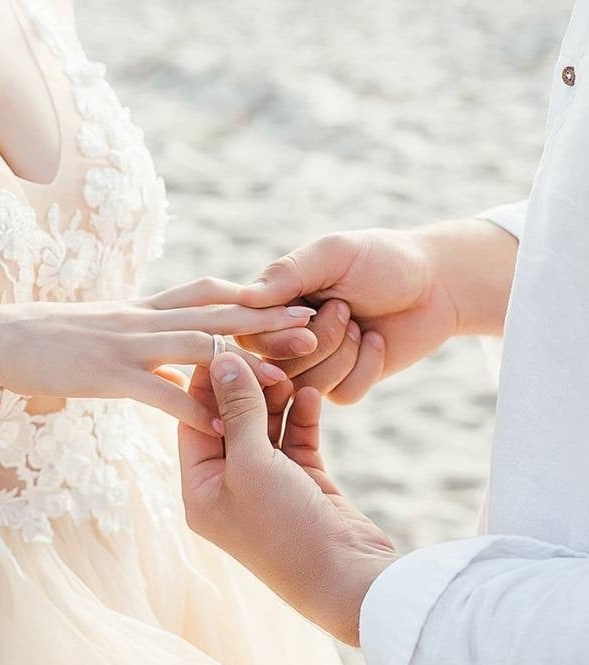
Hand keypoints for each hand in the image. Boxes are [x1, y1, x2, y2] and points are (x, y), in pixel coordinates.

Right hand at [0, 277, 316, 434]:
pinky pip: (159, 390)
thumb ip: (142, 335)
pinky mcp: (108, 374)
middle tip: (314, 324)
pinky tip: (220, 424)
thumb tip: (173, 349)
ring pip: (196, 348)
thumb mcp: (104, 329)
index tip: (291, 300)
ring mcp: (127, 345)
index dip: (252, 296)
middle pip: (217, 314)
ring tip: (286, 377)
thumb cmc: (50, 339)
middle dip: (267, 320)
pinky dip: (192, 407)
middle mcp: (144, 320)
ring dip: (244, 364)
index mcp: (144, 309)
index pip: (208, 294)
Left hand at [178, 352, 396, 644]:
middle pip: (229, 421)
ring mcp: (266, 485)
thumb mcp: (252, 463)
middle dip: (246, 388)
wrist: (349, 580)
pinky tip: (311, 394)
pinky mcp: (303, 482)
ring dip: (276, 398)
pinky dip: (302, 416)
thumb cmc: (286, 528)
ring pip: (265, 426)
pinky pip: (295, 439)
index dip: (207, 384)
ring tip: (288, 372)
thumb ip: (238, 409)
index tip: (224, 347)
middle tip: (266, 359)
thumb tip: (221, 359)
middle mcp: (228, 486)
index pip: (194, 421)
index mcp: (200, 489)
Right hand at [235, 227, 458, 403]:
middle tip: (345, 309)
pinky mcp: (343, 386)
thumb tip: (244, 298)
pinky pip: (341, 394)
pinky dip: (365, 366)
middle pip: (276, 365)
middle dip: (319, 339)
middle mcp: (283, 338)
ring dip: (343, 352)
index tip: (310, 313)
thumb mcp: (333, 254)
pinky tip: (376, 341)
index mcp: (271, 305)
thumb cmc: (380, 259)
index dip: (276, 335)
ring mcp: (312, 366)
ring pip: (308, 385)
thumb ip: (288, 273)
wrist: (435, 283)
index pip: (248, 335)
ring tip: (361, 324)